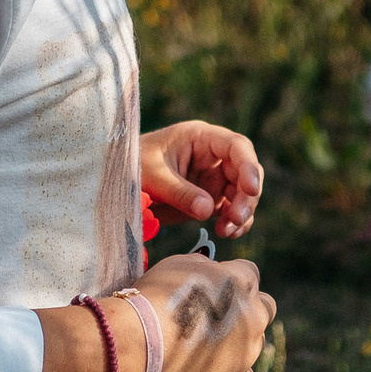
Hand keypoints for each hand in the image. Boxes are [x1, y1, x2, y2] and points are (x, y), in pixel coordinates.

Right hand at [132, 253, 272, 371]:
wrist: (141, 340)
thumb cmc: (155, 296)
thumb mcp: (179, 264)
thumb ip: (204, 266)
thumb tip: (211, 271)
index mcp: (242, 280)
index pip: (249, 273)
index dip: (230, 280)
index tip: (213, 288)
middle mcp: (255, 315)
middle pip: (265, 308)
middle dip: (248, 310)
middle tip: (219, 317)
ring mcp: (248, 351)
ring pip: (254, 344)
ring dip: (237, 343)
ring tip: (203, 347)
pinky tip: (206, 369)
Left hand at [141, 120, 262, 238]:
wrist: (118, 185)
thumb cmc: (132, 168)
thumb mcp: (153, 177)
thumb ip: (180, 193)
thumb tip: (208, 210)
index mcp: (200, 138)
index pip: (236, 146)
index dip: (248, 166)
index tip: (252, 189)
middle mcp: (212, 156)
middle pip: (245, 171)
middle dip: (246, 196)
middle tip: (236, 219)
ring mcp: (213, 177)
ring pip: (242, 193)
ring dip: (242, 212)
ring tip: (227, 231)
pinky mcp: (209, 197)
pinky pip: (231, 209)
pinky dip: (234, 222)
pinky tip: (227, 233)